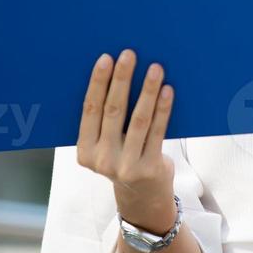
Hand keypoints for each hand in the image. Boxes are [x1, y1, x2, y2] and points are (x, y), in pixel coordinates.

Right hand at [75, 49, 175, 230]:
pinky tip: (167, 90)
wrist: (142, 197)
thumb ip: (104, 120)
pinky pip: (158, 131)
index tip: (106, 58)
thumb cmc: (122, 158)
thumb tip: (115, 72)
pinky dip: (163, 109)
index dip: (98, 83)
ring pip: (139, 120)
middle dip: (122, 79)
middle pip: (113, 111)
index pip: (90, 110)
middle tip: (129, 54)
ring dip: (147, 90)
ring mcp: (126, 165)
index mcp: (84, 150)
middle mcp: (102, 159)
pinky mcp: (149, 167)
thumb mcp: (104, 145)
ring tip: (155, 68)